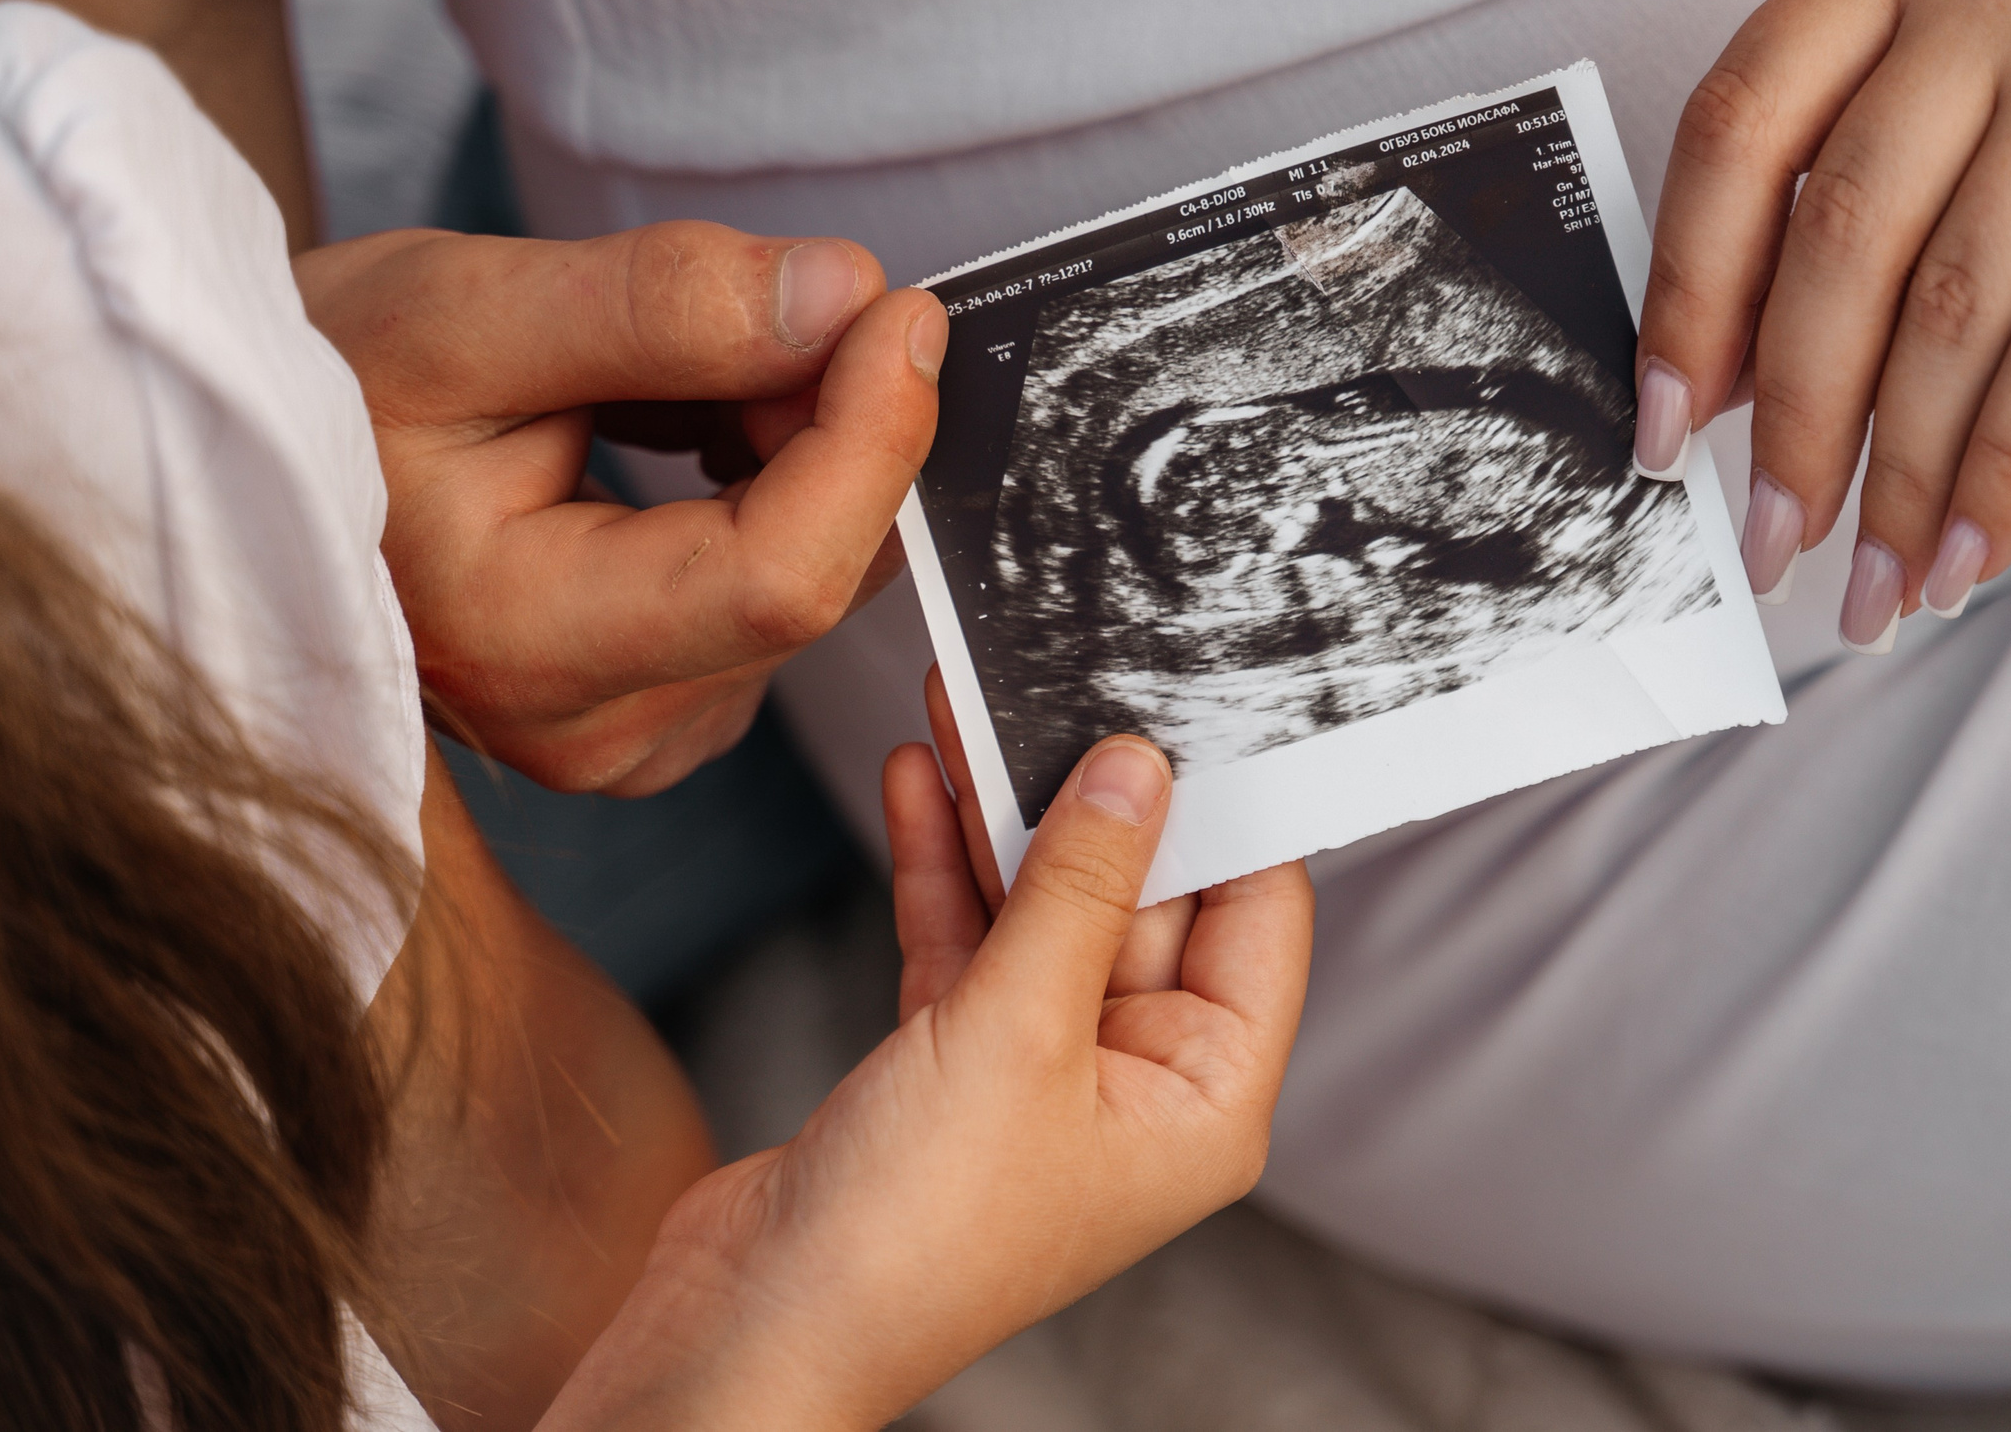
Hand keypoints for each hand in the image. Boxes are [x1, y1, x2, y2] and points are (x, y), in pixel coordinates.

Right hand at [298, 224, 942, 793]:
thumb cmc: (328, 384)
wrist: (252, 464)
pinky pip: (778, 593)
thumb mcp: (463, 309)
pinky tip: (683, 433)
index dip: (870, 440)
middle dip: (833, 422)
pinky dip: (771, 490)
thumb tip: (845, 298)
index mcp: (522, 645)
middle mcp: (592, 730)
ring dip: (797, 448)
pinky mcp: (657, 716)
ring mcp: (631, 740)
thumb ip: (658, 304)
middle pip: (815, 575)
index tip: (902, 314)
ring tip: (668, 376)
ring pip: (812, 577)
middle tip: (770, 304)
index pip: (778, 577)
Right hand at [542, 731, 1313, 1429]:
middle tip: (1062, 681)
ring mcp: (1043, 1075)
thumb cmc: (910, 1236)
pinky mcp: (954, 1067)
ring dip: (1003, 814)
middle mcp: (1138, 1086)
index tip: (1195, 703)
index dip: (1228, 809)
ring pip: (1044, 910)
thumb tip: (1139, 769)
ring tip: (973, 702)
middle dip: (1090, 793)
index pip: (1257, 919)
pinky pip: (970, 941)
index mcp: (1206, 1102)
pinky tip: (919, 777)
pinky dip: (945, 865)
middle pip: (1141, 901)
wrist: (752, 1328)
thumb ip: (1078, 886)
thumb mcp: (1016, 1029)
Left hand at [1635, 0, 2010, 650]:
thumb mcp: (1969, 187)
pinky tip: (1969, 552)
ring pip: (1952, 308)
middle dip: (1798, 421)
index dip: (1688, 297)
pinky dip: (2001, 476)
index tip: (1666, 434)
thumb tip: (1712, 405)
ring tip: (1881, 581)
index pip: (1739, 132)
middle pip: (1841, 233)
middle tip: (1776, 544)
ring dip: (1901, 477)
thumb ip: (1843, 255)